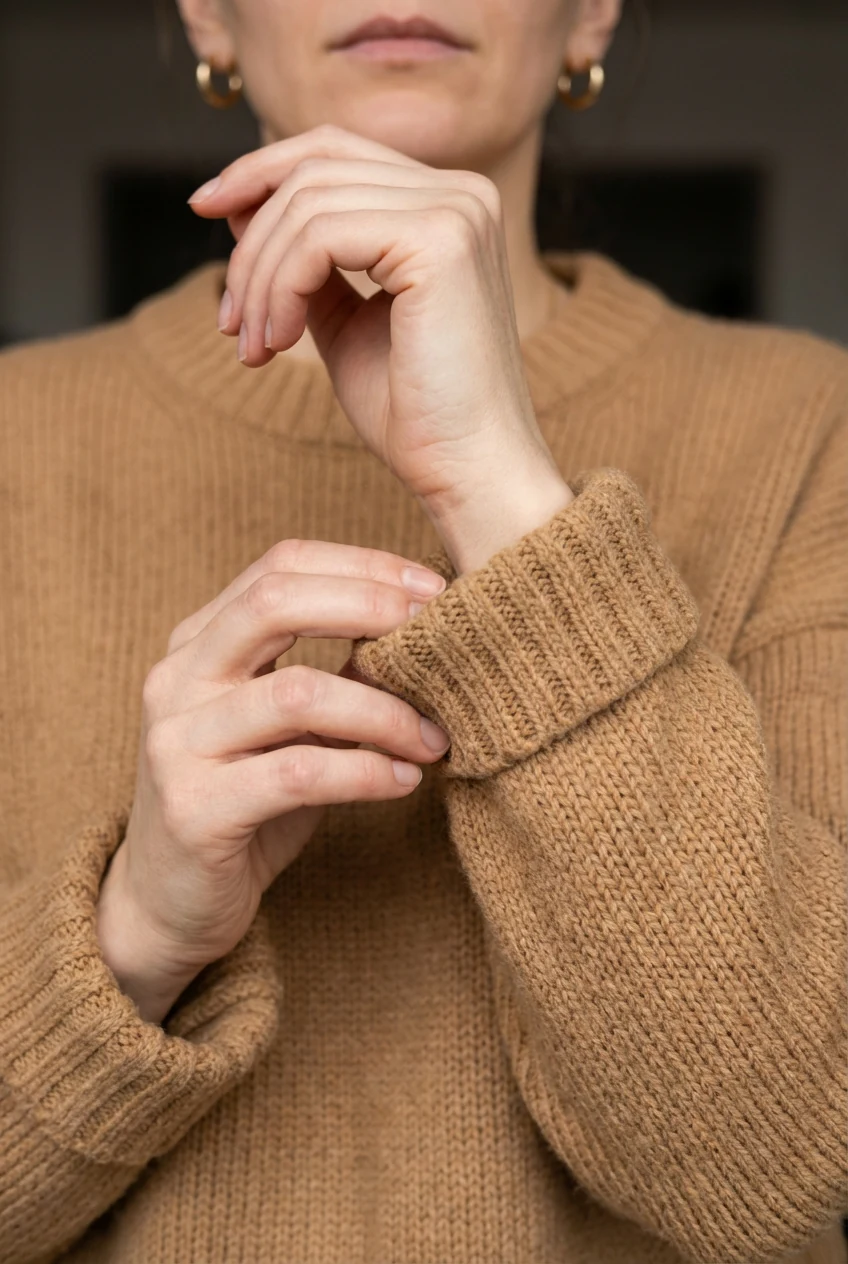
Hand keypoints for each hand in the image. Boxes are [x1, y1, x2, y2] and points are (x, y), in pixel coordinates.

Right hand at [96, 540, 449, 1023]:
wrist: (169, 901)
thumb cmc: (246, 800)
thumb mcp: (289, 726)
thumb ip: (335, 674)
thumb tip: (426, 636)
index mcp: (199, 642)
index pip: (279, 566)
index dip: (362, 565)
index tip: (432, 589)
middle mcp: (178, 679)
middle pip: (274, 602)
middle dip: (369, 606)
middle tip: (438, 633)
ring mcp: (178, 742)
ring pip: (297, 693)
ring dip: (384, 711)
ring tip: (433, 737)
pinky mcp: (195, 809)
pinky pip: (297, 773)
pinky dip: (366, 772)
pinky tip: (403, 782)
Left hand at [189, 125, 573, 571]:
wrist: (468, 472)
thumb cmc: (416, 415)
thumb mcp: (344, 320)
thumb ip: (304, 260)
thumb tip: (241, 207)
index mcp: (449, 204)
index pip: (334, 151)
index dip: (259, 172)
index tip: (205, 213)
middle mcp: (462, 193)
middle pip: (314, 167)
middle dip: (250, 241)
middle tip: (231, 322)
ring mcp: (456, 211)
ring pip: (307, 203)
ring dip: (260, 279)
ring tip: (254, 346)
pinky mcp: (439, 241)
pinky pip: (318, 236)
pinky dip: (281, 289)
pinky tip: (279, 343)